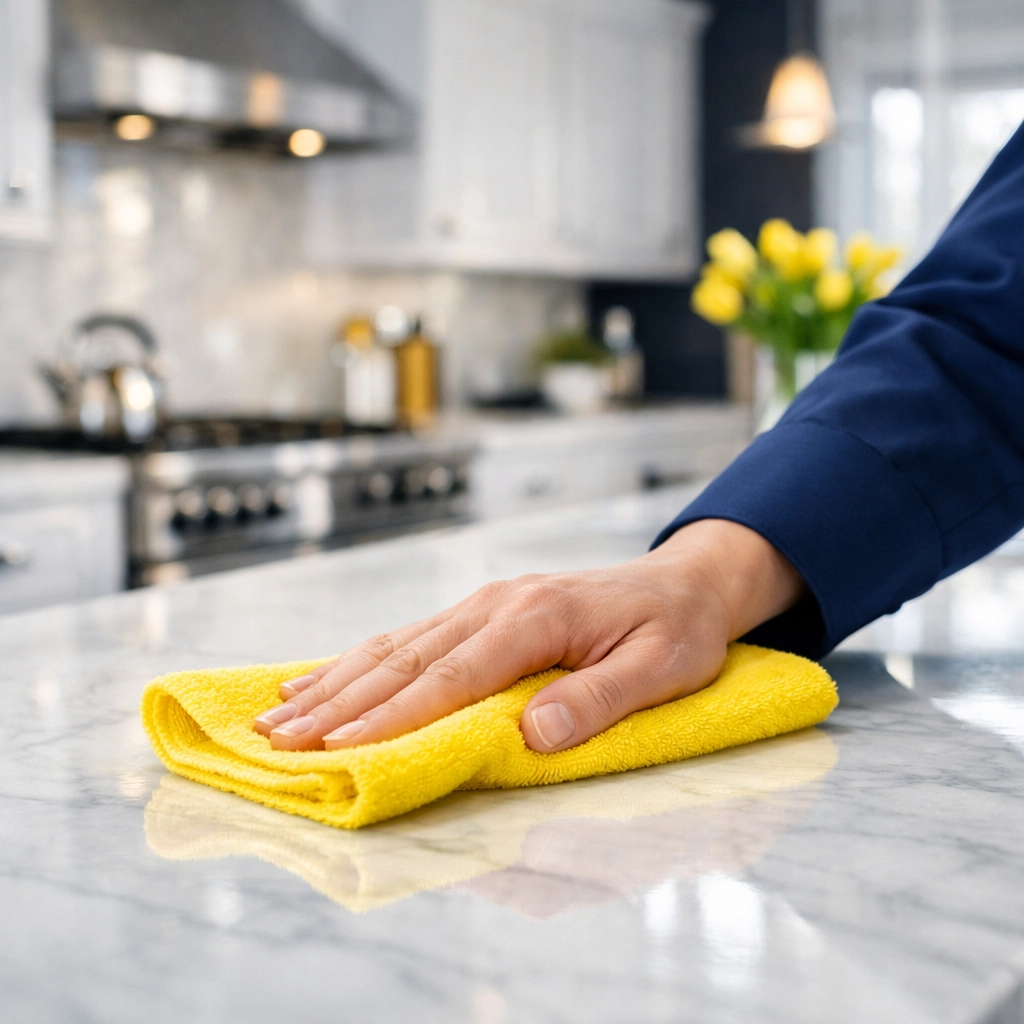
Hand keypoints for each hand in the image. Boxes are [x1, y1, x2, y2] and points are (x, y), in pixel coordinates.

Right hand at [253, 519, 805, 752]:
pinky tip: (323, 679)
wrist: (683, 582)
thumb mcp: (664, 669)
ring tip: (276, 714)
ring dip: (334, 682)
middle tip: (277, 740)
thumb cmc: (676, 630)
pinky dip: (359, 661)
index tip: (338, 747)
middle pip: (405, 658)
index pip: (452, 675)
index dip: (394, 714)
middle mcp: (497, 604)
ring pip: (395, 644)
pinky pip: (410, 635)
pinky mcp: (482, 610)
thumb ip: (599, 699)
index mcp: (536, 618)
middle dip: (338, 703)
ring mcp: (484, 602)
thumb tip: (533, 736)